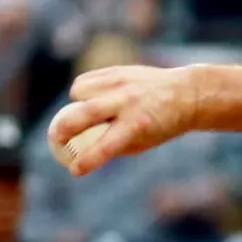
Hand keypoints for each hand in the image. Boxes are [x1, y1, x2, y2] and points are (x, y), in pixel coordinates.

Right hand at [48, 65, 202, 176]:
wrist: (186, 93)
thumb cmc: (162, 124)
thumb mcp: (144, 142)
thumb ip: (116, 146)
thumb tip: (84, 152)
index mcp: (137, 125)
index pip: (105, 147)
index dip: (86, 161)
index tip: (74, 170)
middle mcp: (127, 102)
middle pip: (83, 114)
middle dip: (62, 130)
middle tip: (55, 140)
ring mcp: (122, 83)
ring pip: (79, 91)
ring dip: (75, 104)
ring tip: (84, 111)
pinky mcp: (118, 70)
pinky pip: (86, 80)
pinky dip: (82, 91)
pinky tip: (90, 98)